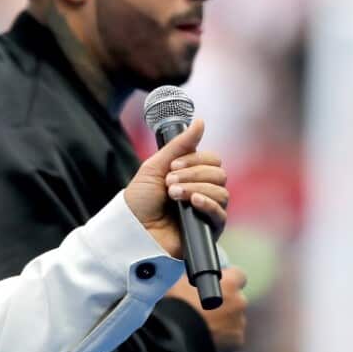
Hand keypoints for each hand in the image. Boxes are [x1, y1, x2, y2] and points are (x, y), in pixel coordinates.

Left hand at [123, 119, 227, 257]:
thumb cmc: (140, 201)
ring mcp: (206, 211)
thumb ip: (180, 145)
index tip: (172, 166)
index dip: (195, 160)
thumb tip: (200, 122)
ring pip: (221, 192)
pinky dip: (208, 204)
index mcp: (192, 176)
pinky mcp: (207, 230)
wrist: (131, 229)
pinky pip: (221, 214)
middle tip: (169, 183)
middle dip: (193, 175)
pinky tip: (193, 202)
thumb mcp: (156, 167)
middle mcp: (203, 191)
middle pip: (219, 174)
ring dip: (195, 189)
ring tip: (173, 195)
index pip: (212, 160)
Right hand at [164, 267, 247, 351]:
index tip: (218, 285)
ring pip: (234, 319)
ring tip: (205, 325)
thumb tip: (197, 282)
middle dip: (225, 303)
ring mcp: (239, 322)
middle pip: (236, 299)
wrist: (177, 334)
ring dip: (224, 321)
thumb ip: (198, 282)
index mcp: (229, 284)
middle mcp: (239, 301)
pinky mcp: (237, 341)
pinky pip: (232, 337)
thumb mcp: (182, 283)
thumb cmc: (178, 305)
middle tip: (206, 309)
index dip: (228, 280)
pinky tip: (209, 337)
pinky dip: (223, 337)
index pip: (238, 275)